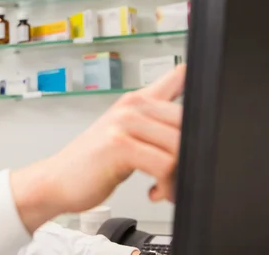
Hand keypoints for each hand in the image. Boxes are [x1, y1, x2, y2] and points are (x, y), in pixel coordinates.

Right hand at [11, 65, 185, 231]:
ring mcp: (124, 123)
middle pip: (189, 123)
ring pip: (179, 147)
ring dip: (178, 178)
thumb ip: (155, 121)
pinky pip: (164, 166)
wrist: (57, 180)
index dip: (202, 89)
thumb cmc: (94, 161)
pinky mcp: (119, 145)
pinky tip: (153, 192)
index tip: (212, 107)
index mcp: (137, 100)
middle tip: (178, 179)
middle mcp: (131, 106)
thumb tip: (193, 119)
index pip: (179, 77)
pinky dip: (166, 187)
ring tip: (165, 188)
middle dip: (192, 158)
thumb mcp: (125, 133)